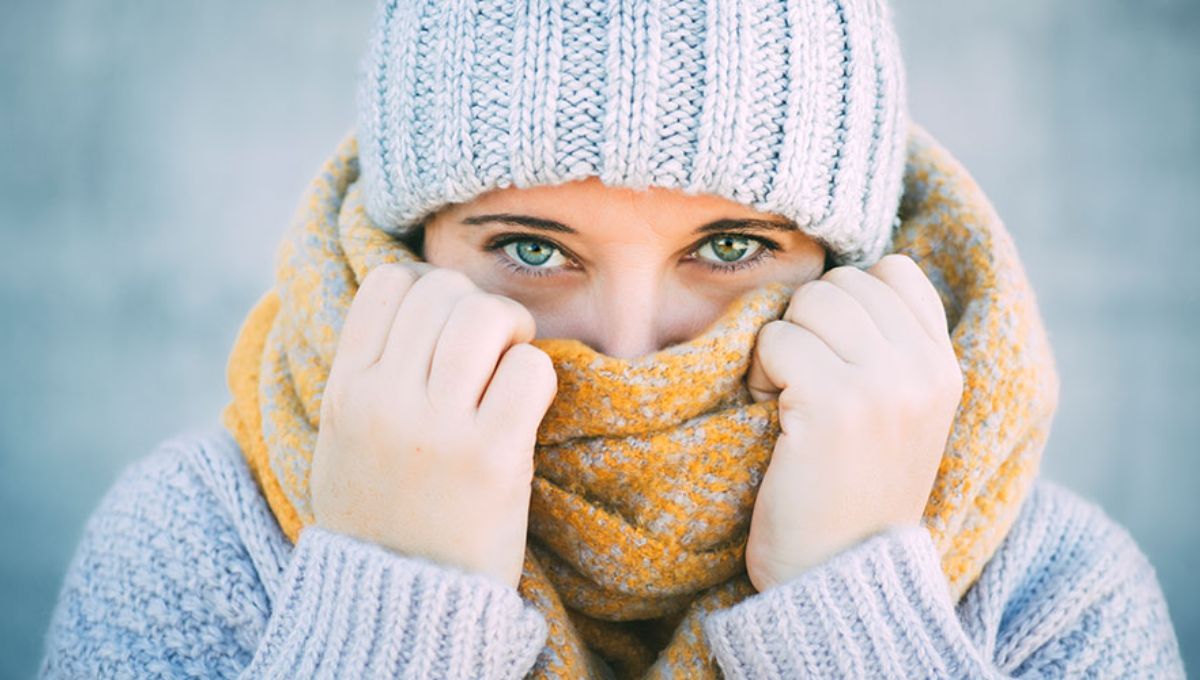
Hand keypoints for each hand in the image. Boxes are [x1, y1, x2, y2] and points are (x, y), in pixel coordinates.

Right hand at [311, 263, 557, 589]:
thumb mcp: (344, 439)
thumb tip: (412, 298)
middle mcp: (385, 401)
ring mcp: (438, 429)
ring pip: (485, 317)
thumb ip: (368, 374)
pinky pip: (530, 369)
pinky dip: (537, 374)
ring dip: (511, 329)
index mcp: (344, 391)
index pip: (389, 284)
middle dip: (477, 305)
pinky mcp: (492, 457)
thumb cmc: (381, 514)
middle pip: (444, 291)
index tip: (446, 319)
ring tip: (512, 361)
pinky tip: (526, 403)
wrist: (400, 602)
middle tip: (493, 342)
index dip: (428, 287)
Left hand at [743, 254, 962, 591]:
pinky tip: (776, 420)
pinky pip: (775, 341)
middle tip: (803, 386)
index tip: (834, 355)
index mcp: (944, 368)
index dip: (847, 301)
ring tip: (790, 402)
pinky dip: (760, 374)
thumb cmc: (850, 495)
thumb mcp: (899, 417)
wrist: (837, 577)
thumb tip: (841, 281)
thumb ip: (890, 350)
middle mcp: (924, 370)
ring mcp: (884, 384)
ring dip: (781, 347)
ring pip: (806, 303)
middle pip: (841, 283)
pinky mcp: (834, 403)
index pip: (894, 271)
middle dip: (806, 326)